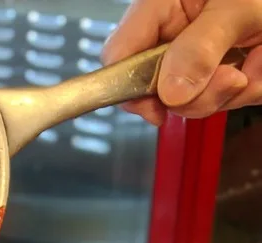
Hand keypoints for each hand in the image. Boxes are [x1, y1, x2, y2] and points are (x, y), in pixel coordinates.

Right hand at [102, 0, 261, 124]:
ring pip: (190, 103)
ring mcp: (196, 59)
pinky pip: (221, 102)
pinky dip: (246, 90)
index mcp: (163, 6)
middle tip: (232, 77)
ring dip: (227, 93)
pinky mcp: (219, 75)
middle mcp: (174, 35)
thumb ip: (200, 48)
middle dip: (196, 94)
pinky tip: (257, 65)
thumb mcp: (236, 7)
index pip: (120, 54)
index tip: (155, 107)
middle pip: (155, 91)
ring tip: (253, 63)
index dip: (130, 85)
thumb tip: (170, 92)